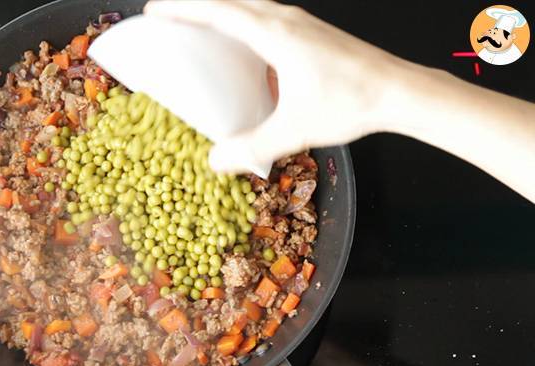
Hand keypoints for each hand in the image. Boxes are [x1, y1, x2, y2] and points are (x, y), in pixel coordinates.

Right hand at [144, 0, 403, 172]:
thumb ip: (253, 146)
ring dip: (222, 11)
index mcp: (274, 33)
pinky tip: (247, 52)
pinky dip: (246, 24)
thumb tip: (217, 162)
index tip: (155, 11)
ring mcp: (301, 22)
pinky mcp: (312, 32)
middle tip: (171, 19)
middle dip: (195, 5)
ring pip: (250, 5)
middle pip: (230, 0)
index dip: (181, 9)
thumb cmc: (349, 102)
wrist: (397, 91)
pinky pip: (268, 17)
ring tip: (202, 30)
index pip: (216, 10)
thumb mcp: (294, 130)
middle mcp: (285, 18)